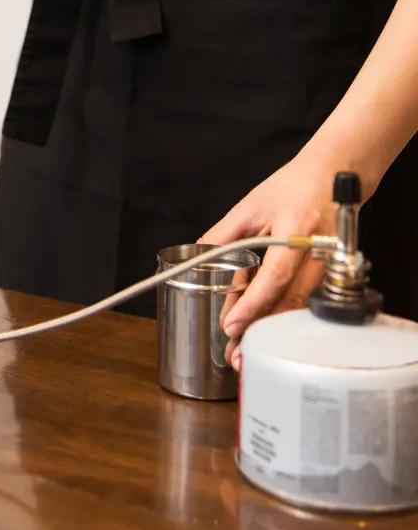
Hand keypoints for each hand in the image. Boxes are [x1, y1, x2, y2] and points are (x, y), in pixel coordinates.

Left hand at [199, 157, 340, 369]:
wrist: (331, 177)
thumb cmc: (291, 188)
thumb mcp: (249, 206)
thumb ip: (224, 234)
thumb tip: (198, 258)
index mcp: (297, 230)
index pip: (275, 274)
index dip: (253, 302)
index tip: (231, 324)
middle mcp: (319, 251)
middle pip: (290, 300)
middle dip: (261, 329)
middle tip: (235, 352)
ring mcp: (330, 265)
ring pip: (300, 307)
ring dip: (272, 331)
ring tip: (244, 350)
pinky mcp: (331, 274)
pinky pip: (306, 301)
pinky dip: (283, 317)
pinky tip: (264, 330)